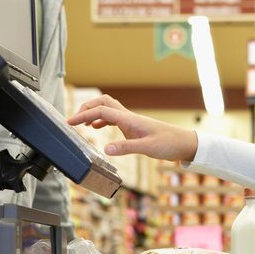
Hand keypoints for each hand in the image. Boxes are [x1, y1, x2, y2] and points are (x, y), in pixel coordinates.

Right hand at [67, 94, 198, 161]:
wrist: (184, 144)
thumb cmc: (169, 144)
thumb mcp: (147, 148)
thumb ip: (126, 148)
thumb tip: (105, 150)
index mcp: (129, 119)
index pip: (101, 111)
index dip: (83, 115)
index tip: (69, 122)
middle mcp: (129, 117)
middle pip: (102, 103)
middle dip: (86, 108)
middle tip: (74, 121)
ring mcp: (131, 121)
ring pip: (107, 109)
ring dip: (93, 113)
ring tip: (82, 124)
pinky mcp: (134, 127)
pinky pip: (114, 118)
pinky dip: (102, 120)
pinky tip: (97, 128)